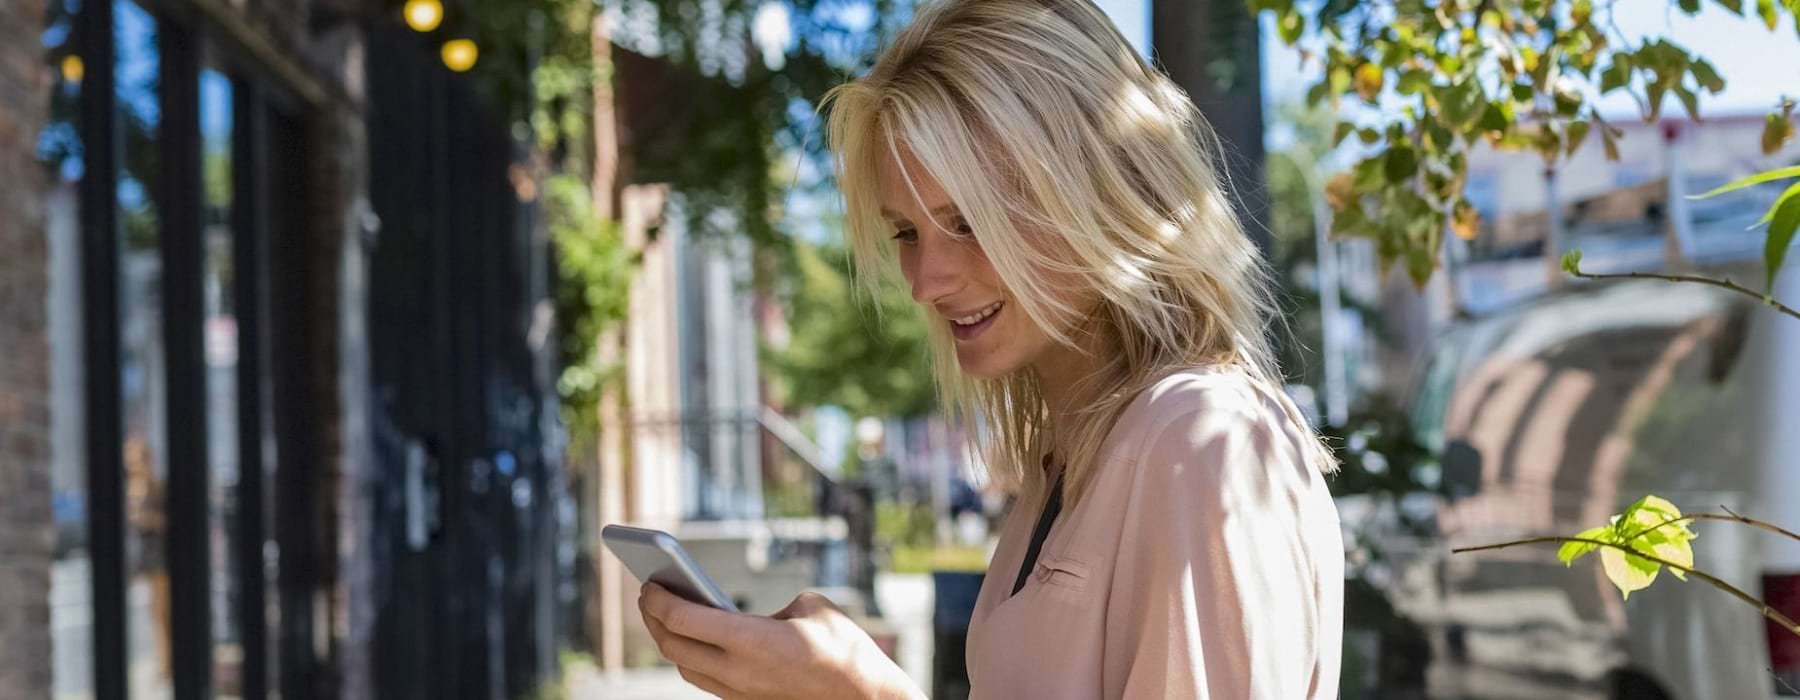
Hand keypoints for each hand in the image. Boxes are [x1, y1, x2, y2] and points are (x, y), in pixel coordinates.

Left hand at [638, 583, 923, 699]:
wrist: (865, 697)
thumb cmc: (844, 648)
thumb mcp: (809, 606)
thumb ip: (772, 605)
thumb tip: (753, 613)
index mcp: (750, 640)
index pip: (683, 619)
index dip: (659, 599)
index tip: (649, 582)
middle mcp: (738, 671)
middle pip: (674, 646)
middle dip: (654, 619)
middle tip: (648, 594)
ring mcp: (740, 692)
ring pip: (685, 668)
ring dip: (669, 641)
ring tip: (663, 615)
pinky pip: (705, 680)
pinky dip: (691, 658)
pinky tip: (692, 640)